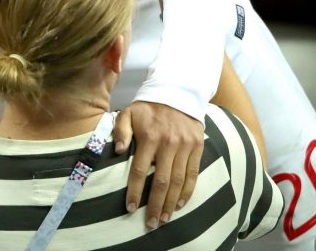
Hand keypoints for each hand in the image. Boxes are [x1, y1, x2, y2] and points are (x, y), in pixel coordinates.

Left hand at [113, 101, 203, 227]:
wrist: (177, 92)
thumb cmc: (148, 107)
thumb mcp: (128, 112)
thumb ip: (120, 131)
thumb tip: (117, 151)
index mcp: (149, 137)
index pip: (140, 170)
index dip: (135, 192)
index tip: (131, 208)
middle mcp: (168, 143)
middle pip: (162, 182)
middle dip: (155, 205)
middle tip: (151, 223)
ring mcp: (185, 146)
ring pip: (179, 181)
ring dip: (171, 203)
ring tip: (164, 218)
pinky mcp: (197, 147)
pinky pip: (193, 174)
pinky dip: (188, 192)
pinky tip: (180, 204)